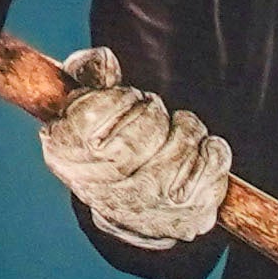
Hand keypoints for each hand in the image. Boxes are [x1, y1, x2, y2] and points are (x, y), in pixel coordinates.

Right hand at [36, 46, 228, 249]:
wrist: (134, 211)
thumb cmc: (108, 142)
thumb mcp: (86, 103)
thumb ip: (88, 73)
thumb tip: (105, 61)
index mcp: (65, 156)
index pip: (91, 118)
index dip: (119, 99)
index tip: (127, 98)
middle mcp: (101, 191)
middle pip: (138, 136)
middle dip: (154, 112)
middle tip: (154, 110)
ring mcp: (148, 209)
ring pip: (180, 147)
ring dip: (186, 128)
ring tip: (178, 130)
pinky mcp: (188, 217)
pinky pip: (211, 166)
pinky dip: (213, 149)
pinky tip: (201, 149)